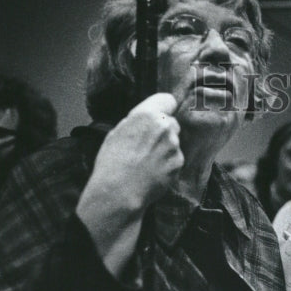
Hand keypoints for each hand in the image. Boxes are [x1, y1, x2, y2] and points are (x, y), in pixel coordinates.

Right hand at [83, 93, 182, 214]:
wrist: (119, 191)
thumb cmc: (112, 161)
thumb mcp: (117, 131)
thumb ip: (137, 121)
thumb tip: (148, 118)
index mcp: (147, 114)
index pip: (168, 99)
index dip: (163, 108)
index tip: (159, 115)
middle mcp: (165, 127)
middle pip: (172, 122)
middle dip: (164, 131)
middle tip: (148, 144)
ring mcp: (174, 146)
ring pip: (174, 142)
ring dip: (166, 148)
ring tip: (148, 161)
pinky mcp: (179, 163)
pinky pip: (176, 159)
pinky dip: (168, 164)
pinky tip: (154, 171)